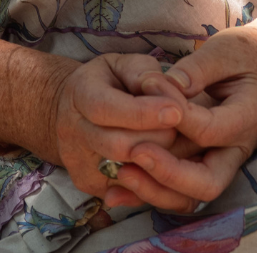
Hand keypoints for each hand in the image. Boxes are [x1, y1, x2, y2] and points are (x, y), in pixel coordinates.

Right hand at [39, 54, 203, 211]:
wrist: (73, 108)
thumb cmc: (109, 81)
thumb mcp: (125, 63)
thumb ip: (146, 74)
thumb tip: (169, 96)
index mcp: (80, 94)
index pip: (106, 109)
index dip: (144, 113)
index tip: (178, 110)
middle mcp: (72, 132)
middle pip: (119, 146)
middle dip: (159, 138)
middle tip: (184, 128)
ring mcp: (79, 163)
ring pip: (126, 174)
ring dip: (161, 161)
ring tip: (180, 144)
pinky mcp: (90, 185)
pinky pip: (129, 192)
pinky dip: (153, 179)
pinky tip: (167, 160)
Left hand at [127, 30, 256, 206]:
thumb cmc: (242, 55)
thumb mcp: (223, 51)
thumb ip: (197, 69)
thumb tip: (166, 85)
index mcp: (248, 117)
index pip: (210, 131)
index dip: (177, 118)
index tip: (146, 93)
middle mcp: (237, 149)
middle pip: (207, 182)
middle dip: (168, 173)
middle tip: (135, 152)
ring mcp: (221, 163)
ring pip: (190, 195)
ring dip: (155, 190)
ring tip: (121, 173)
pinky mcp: (203, 167)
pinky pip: (177, 192)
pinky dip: (149, 192)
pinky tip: (117, 190)